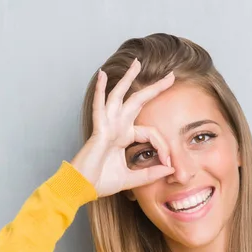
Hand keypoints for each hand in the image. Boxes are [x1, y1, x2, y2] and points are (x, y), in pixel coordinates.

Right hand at [70, 58, 175, 196]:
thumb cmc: (100, 182)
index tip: (169, 164)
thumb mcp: (132, 178)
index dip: (163, 147)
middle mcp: (116, 128)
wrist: (81, 188)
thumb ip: (150, 174)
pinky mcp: (98, 130)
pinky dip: (100, 91)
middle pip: (137, 102)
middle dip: (154, 89)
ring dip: (128, 79)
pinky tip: (102, 76)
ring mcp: (107, 126)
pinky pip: (100, 107)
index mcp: (123, 137)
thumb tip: (170, 170)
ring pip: (119, 97)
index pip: (151, 132)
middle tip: (170, 77)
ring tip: (137, 63)